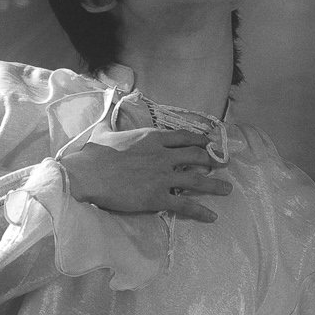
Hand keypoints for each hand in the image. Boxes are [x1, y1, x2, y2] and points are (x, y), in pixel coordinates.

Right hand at [60, 128, 231, 222]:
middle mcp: (163, 155)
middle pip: (196, 156)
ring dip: (215, 185)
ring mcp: (163, 177)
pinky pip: (185, 205)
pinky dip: (201, 211)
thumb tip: (111, 97)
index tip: (210, 143)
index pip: (184, 137)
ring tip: (228, 189)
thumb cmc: (93, 153)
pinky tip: (212, 216)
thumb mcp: (105, 129)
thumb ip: (113, 115)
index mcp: (152, 137)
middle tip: (224, 163)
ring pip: (197, 181)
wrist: (87, 174)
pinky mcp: (158, 197)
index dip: (200, 140)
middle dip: (213, 160)